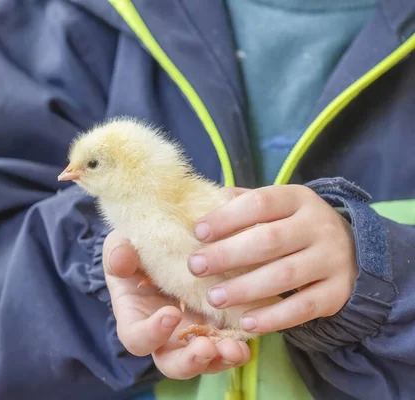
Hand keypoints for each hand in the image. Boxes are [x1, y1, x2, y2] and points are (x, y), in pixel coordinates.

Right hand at [103, 230, 250, 378]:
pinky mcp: (215, 325)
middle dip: (189, 361)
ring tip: (235, 350)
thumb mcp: (122, 243)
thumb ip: (117, 252)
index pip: (137, 338)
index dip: (152, 333)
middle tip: (205, 348)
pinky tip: (248, 339)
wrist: (165, 240)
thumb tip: (122, 261)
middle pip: (171, 363)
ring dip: (220, 359)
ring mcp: (191, 332)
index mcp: (134, 317)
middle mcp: (162, 334)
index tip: (171, 314)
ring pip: (203, 360)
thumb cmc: (137, 246)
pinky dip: (237, 346)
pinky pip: (226, 344)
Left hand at [189, 184, 357, 332]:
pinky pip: (303, 308)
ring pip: (285, 275)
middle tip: (196, 267)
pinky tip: (246, 322)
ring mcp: (332, 259)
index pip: (260, 203)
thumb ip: (243, 204)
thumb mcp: (276, 208)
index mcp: (298, 199)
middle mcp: (319, 226)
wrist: (352, 250)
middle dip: (228, 255)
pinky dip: (273, 317)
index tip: (198, 233)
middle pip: (270, 240)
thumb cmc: (294, 227)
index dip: (227, 218)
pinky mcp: (338, 292)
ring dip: (245, 288)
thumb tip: (204, 202)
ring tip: (214, 298)